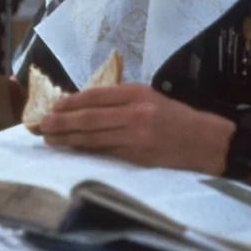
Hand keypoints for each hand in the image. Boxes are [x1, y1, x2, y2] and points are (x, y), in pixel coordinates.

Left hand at [39, 83, 229, 173]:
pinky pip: (106, 152)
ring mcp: (137, 137)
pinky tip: (72, 148)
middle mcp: (135, 113)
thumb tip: (82, 103)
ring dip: (68, 138)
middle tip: (42, 124)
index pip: (95, 96)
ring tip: (49, 138)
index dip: (71, 102)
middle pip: (90, 118)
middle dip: (62, 121)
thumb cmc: (175, 116)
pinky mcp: (139, 157)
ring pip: (94, 137)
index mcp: (136, 93)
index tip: (54, 106)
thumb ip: (119, 98)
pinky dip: (86, 150)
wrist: (208, 141)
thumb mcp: (149, 96)